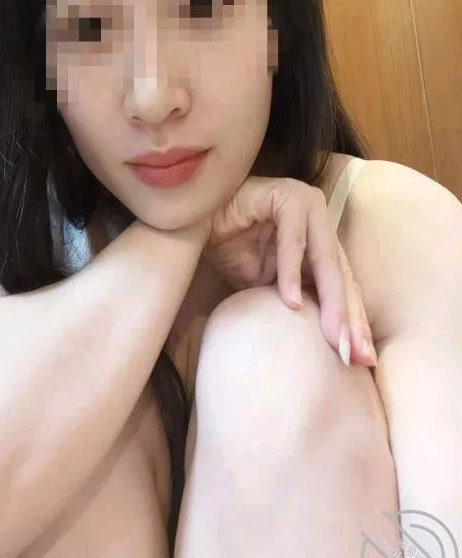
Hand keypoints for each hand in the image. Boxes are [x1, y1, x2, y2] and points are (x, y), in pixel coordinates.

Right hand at [201, 175, 376, 367]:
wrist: (196, 219)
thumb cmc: (231, 249)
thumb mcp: (269, 285)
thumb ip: (299, 302)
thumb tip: (329, 345)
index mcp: (322, 240)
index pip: (344, 285)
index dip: (353, 322)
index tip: (362, 361)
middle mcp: (321, 221)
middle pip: (341, 275)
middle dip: (350, 318)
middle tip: (355, 355)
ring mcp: (307, 204)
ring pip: (324, 259)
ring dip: (330, 301)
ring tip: (334, 337)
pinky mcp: (287, 196)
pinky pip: (293, 240)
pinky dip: (291, 272)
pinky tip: (291, 302)